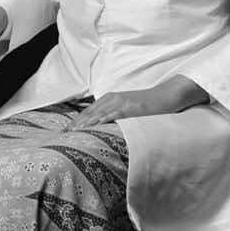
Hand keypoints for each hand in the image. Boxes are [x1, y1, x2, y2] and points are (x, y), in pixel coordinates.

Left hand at [70, 76, 209, 130]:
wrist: (166, 95)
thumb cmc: (147, 104)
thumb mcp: (127, 108)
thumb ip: (114, 114)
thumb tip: (101, 126)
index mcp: (109, 99)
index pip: (88, 112)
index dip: (76, 122)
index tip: (64, 131)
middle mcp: (112, 99)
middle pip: (90, 113)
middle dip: (76, 124)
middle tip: (63, 134)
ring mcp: (122, 102)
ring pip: (99, 114)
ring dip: (86, 123)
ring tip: (74, 132)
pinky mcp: (132, 108)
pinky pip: (116, 114)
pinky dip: (105, 119)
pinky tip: (96, 125)